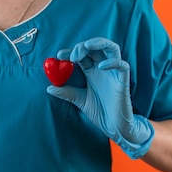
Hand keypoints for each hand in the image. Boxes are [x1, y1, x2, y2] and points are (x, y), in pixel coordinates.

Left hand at [47, 37, 154, 158]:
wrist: (114, 128)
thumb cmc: (100, 112)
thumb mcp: (79, 100)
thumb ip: (66, 93)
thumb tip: (49, 88)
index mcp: (91, 71)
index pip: (82, 54)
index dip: (71, 51)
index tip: (59, 55)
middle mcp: (102, 69)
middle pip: (95, 47)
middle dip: (82, 46)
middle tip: (73, 55)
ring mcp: (113, 73)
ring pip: (112, 49)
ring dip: (99, 43)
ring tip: (87, 46)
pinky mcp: (123, 81)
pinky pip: (123, 66)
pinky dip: (113, 62)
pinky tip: (100, 66)